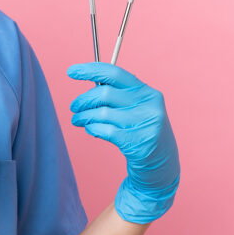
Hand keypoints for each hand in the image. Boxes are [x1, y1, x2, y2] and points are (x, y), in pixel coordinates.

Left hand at [67, 62, 179, 223]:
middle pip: (104, 94)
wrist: (162, 164)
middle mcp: (149, 105)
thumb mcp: (136, 109)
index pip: (115, 74)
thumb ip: (116, 96)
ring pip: (102, 113)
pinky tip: (90, 129)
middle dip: (83, 100)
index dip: (91, 70)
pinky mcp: (138, 142)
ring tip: (77, 120)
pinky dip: (92, 129)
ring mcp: (145, 124)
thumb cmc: (141, 131)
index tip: (71, 71)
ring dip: (84, 117)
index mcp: (147, 92)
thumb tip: (88, 81)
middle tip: (74, 107)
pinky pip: (105, 131)